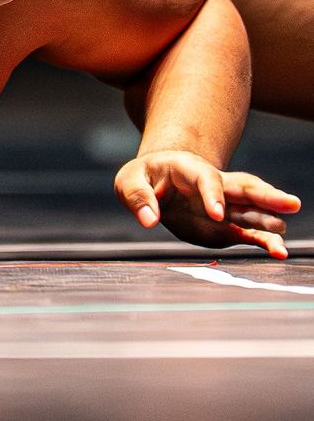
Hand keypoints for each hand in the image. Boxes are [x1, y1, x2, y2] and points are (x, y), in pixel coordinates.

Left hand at [115, 152, 300, 258]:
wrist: (160, 180)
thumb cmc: (145, 176)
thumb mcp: (129, 180)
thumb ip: (137, 196)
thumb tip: (148, 219)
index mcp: (190, 169)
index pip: (207, 178)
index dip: (213, 194)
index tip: (217, 214)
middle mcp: (215, 184)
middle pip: (244, 187)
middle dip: (267, 196)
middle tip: (291, 203)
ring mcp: (225, 205)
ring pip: (253, 210)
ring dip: (269, 220)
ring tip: (283, 234)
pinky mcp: (227, 225)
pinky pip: (249, 232)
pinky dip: (264, 241)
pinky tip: (279, 252)